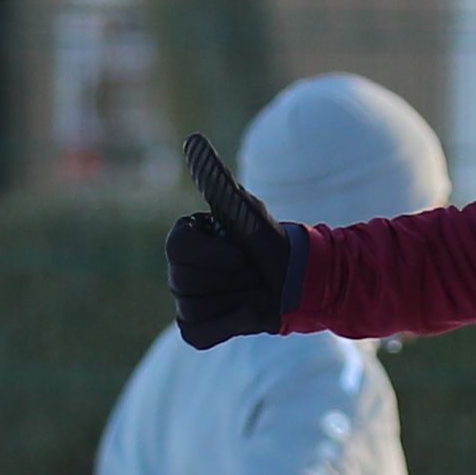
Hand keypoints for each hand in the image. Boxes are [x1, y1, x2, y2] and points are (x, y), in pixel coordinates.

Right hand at [170, 132, 293, 345]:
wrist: (297, 281)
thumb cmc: (270, 241)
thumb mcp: (246, 211)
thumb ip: (217, 180)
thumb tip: (193, 140)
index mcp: (183, 238)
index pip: (177, 250)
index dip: (217, 257)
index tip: (243, 254)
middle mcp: (178, 268)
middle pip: (184, 283)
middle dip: (232, 279)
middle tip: (253, 272)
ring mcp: (186, 300)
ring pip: (193, 308)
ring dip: (235, 301)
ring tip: (253, 290)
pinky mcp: (197, 327)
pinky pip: (198, 334)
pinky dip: (230, 325)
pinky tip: (248, 312)